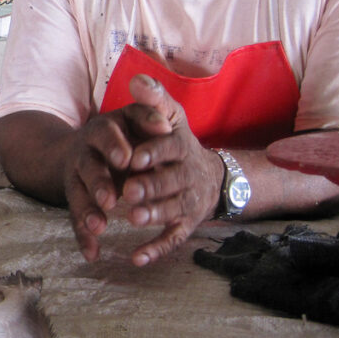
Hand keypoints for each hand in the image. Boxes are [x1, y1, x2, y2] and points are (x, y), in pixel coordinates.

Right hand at [60, 79, 174, 261]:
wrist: (89, 146)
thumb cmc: (126, 132)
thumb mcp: (136, 116)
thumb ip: (151, 111)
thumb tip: (164, 122)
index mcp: (102, 130)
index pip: (105, 133)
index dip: (114, 146)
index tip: (127, 158)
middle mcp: (85, 153)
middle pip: (87, 167)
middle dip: (98, 183)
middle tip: (111, 199)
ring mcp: (78, 178)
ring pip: (78, 195)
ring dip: (87, 211)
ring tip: (99, 227)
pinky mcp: (78, 200)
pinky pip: (77, 219)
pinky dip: (83, 237)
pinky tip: (92, 253)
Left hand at [116, 75, 225, 266]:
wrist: (209, 175)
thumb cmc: (177, 142)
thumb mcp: (170, 116)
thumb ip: (153, 99)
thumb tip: (136, 80)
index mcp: (180, 146)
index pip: (169, 147)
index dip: (153, 153)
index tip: (133, 158)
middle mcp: (187, 174)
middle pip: (171, 182)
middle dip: (151, 187)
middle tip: (129, 191)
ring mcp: (188, 201)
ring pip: (173, 210)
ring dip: (155, 215)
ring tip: (133, 218)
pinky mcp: (185, 224)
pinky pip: (173, 239)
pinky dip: (157, 249)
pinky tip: (137, 257)